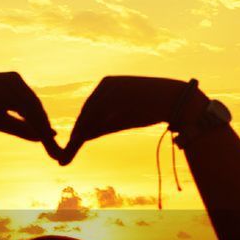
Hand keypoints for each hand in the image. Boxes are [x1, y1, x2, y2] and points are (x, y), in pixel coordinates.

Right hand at [0, 72, 62, 161]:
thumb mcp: (0, 121)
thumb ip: (20, 128)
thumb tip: (43, 137)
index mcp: (14, 86)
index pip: (32, 109)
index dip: (42, 127)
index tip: (51, 144)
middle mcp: (16, 81)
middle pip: (37, 109)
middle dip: (46, 132)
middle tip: (57, 153)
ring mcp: (14, 81)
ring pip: (34, 109)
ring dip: (44, 131)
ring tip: (52, 150)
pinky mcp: (11, 84)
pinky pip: (27, 107)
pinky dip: (36, 124)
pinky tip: (42, 138)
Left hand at [59, 76, 205, 164]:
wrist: (174, 99)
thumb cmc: (149, 109)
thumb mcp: (122, 118)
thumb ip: (103, 126)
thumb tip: (81, 138)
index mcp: (106, 86)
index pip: (88, 111)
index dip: (79, 129)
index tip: (72, 145)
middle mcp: (106, 85)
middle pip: (86, 113)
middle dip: (76, 134)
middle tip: (66, 153)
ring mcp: (113, 89)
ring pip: (91, 115)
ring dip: (79, 135)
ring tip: (70, 151)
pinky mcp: (120, 96)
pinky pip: (103, 115)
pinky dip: (91, 130)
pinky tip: (83, 141)